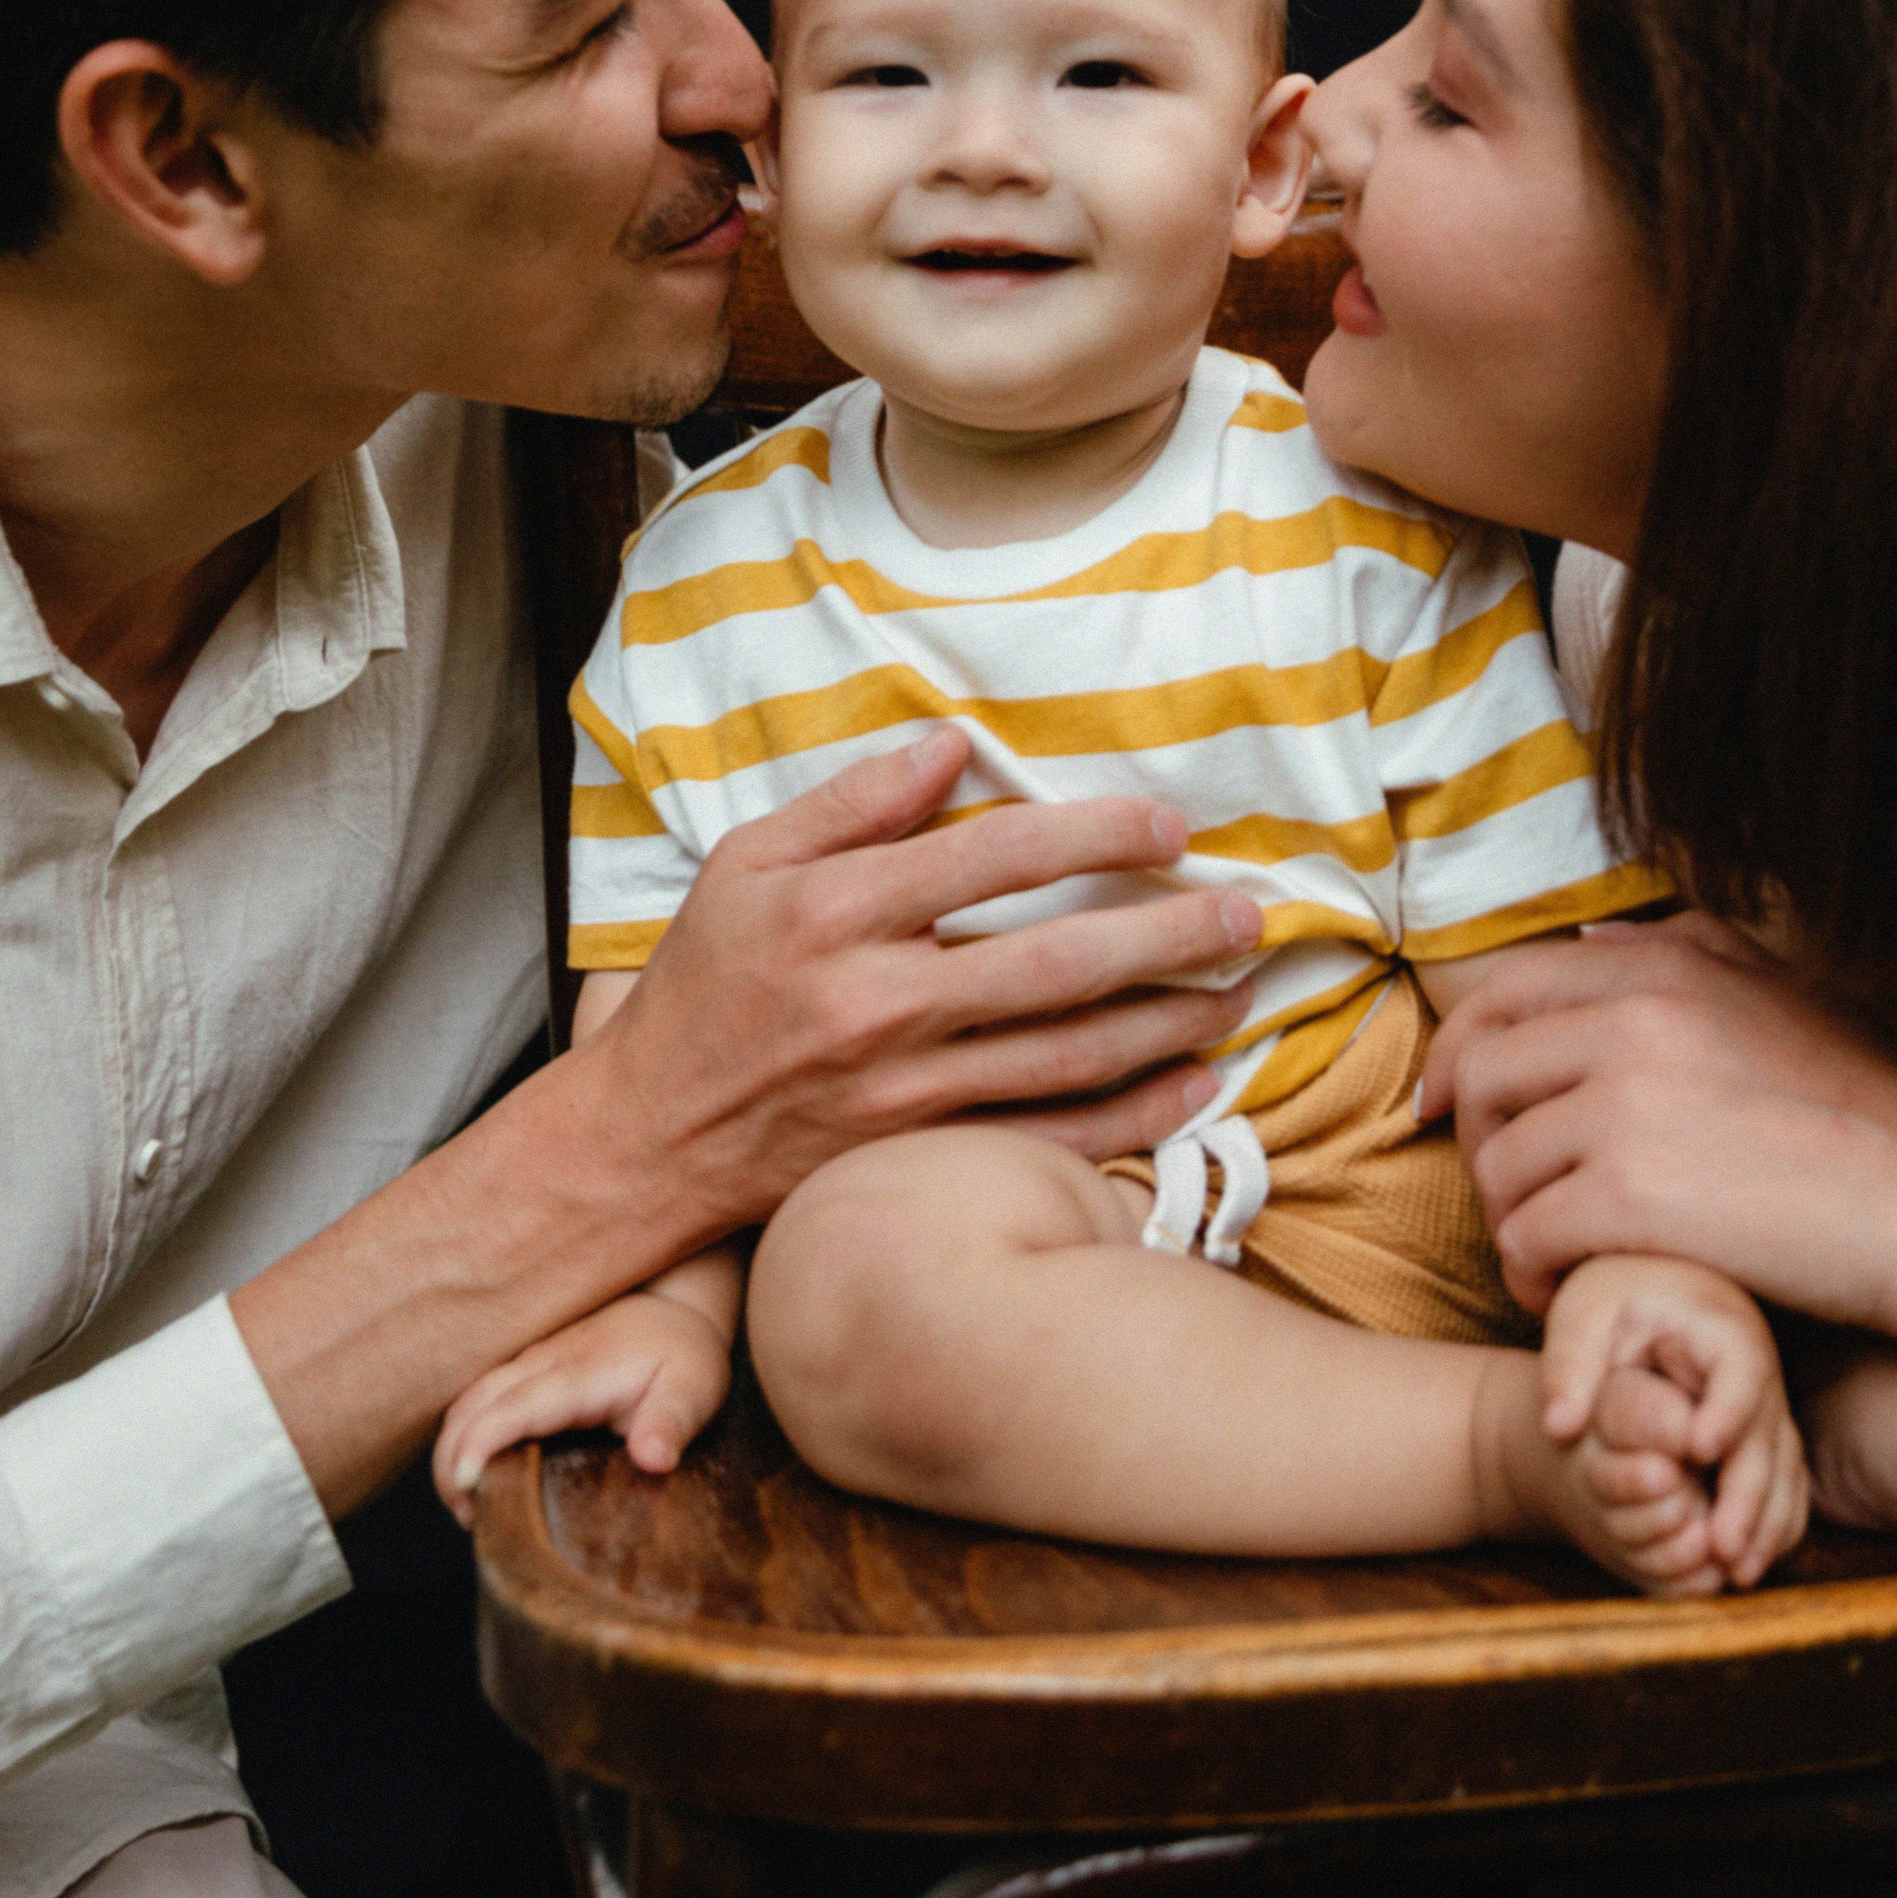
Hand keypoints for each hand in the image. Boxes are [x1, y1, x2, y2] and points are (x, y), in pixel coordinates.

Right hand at [433, 1290, 732, 1522]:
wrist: (675, 1306)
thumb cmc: (682, 1354)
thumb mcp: (694, 1389)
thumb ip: (672, 1423)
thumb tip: (655, 1459)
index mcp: (577, 1374)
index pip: (512, 1407)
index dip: (479, 1444)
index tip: (464, 1484)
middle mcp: (541, 1364)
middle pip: (470, 1407)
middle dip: (450, 1461)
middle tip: (467, 1517)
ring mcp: (527, 1363)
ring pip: (466, 1402)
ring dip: (451, 1451)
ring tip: (467, 1507)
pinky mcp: (523, 1370)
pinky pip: (476, 1399)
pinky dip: (462, 1436)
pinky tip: (475, 1476)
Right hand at [578, 726, 1261, 1234]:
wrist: (650, 1136)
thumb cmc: (705, 982)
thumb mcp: (749, 863)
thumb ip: (853, 802)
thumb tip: (953, 743)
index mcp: (838, 913)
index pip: (993, 857)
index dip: (1092, 833)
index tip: (1167, 822)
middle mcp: (878, 1002)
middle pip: (1055, 964)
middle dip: (1167, 934)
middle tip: (1247, 913)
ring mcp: (903, 1089)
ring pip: (1068, 1057)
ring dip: (1169, 1023)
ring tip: (1240, 989)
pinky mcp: (917, 1155)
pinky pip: (1047, 1137)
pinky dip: (1131, 1118)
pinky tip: (1196, 1086)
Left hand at [1430, 915, 1896, 1358]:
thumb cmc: (1881, 1118)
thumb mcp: (1791, 997)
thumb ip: (1689, 956)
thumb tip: (1593, 939)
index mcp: (1664, 971)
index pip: (1504, 990)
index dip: (1459, 1049)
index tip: (1445, 1104)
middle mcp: (1633, 1024)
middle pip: (1483, 1076)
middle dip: (1479, 1146)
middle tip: (1516, 1201)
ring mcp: (1629, 1110)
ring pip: (1499, 1168)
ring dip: (1513, 1224)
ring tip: (1555, 1259)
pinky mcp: (1634, 1201)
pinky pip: (1528, 1240)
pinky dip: (1534, 1277)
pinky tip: (1570, 1295)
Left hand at [1530, 1253, 1808, 1593]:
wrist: (1640, 1292)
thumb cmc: (1609, 1298)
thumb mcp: (1580, 1316)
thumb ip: (1568, 1366)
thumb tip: (1557, 1426)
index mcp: (1722, 1326)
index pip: (1740, 1370)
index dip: (1726, 1414)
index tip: (1695, 1453)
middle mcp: (1758, 1365)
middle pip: (1769, 1433)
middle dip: (1748, 1492)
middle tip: (1721, 1546)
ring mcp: (1766, 1403)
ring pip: (1785, 1467)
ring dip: (1766, 1522)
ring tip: (1736, 1572)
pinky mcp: (1762, 1433)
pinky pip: (1784, 1483)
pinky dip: (1771, 1525)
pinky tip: (1744, 1566)